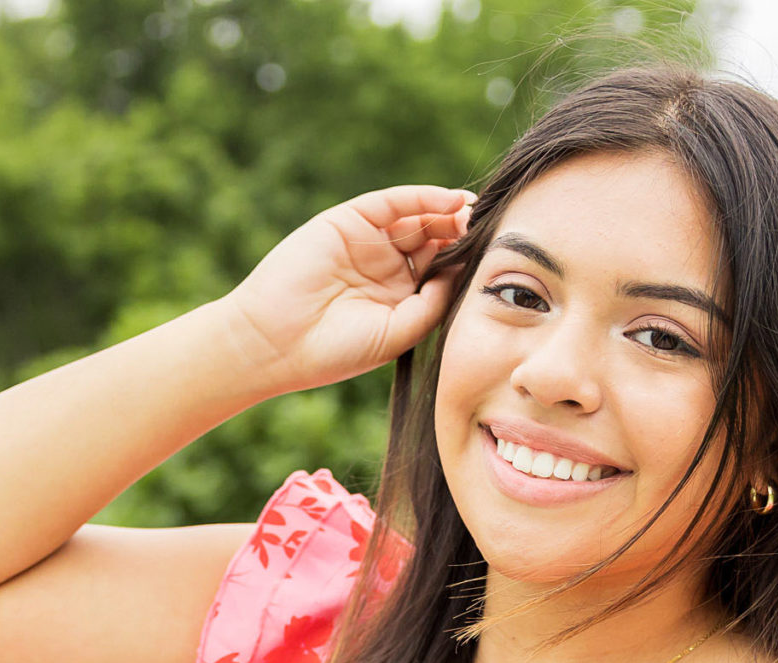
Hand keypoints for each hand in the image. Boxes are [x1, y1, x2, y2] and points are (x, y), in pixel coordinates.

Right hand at [216, 184, 474, 393]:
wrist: (276, 341)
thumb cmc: (335, 350)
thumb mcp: (398, 331)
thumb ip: (432, 302)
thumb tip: (462, 269)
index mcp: (399, 296)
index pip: (442, 268)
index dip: (468, 259)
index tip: (500, 257)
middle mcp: (386, 265)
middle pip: (435, 238)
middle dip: (463, 231)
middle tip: (492, 228)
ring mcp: (367, 241)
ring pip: (417, 217)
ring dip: (449, 211)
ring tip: (475, 212)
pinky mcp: (348, 220)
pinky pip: (392, 203)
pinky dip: (422, 198)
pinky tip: (450, 200)